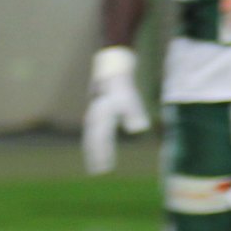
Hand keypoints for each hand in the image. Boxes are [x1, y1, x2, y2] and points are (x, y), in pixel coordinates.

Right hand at [82, 45, 149, 175]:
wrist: (111, 60)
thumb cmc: (120, 78)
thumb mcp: (128, 94)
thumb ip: (132, 112)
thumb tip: (138, 129)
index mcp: (100, 113)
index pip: (100, 139)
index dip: (102, 154)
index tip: (104, 168)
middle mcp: (94, 114)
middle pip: (92, 138)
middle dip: (95, 154)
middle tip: (97, 171)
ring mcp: (94, 110)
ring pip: (91, 134)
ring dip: (93, 148)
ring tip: (96, 161)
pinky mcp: (98, 107)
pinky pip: (94, 128)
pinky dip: (96, 138)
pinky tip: (100, 143)